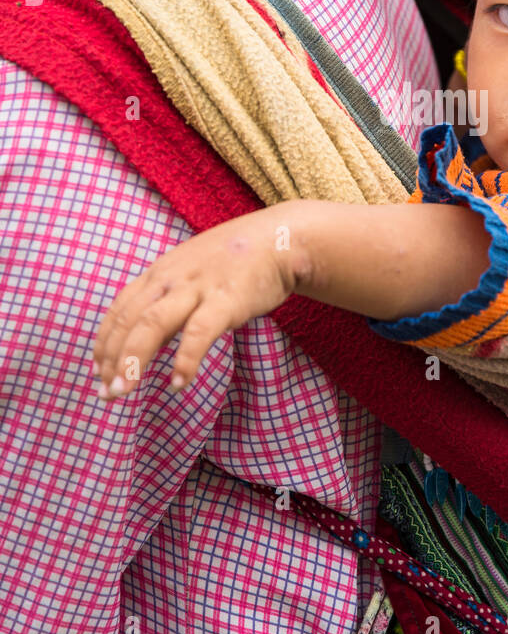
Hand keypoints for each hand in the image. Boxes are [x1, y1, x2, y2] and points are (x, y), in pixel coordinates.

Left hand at [93, 207, 295, 400]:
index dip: (105, 343)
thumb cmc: (237, 261)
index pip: (120, 310)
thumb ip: (168, 301)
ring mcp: (197, 287)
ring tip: (122, 392)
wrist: (281, 240)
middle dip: (111, 359)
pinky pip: (198, 332)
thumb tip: (147, 341)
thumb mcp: (192, 273)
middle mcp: (171, 278)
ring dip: (132, 361)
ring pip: (152, 325)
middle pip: (129, 320)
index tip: (99, 372)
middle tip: (106, 393)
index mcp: (160, 272)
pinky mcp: (226, 299)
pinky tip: (178, 383)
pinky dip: (185, 359)